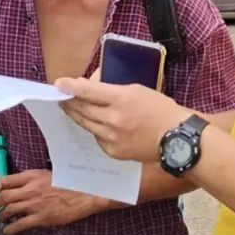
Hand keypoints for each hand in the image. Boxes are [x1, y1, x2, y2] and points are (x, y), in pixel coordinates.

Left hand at [0, 170, 98, 234]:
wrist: (85, 193)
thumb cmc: (69, 183)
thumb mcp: (48, 175)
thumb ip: (32, 180)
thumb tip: (18, 185)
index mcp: (32, 176)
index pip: (5, 180)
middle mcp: (30, 189)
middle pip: (2, 196)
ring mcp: (35, 204)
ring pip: (8, 210)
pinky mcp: (41, 218)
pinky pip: (19, 225)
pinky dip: (10, 229)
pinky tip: (6, 232)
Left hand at [54, 74, 187, 162]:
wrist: (175, 137)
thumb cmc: (159, 109)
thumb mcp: (137, 89)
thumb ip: (113, 88)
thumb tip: (92, 85)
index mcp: (121, 98)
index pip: (88, 91)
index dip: (71, 86)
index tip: (59, 83)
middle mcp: (113, 119)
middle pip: (83, 109)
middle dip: (69, 101)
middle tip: (61, 96)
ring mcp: (112, 137)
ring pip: (86, 124)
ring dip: (76, 115)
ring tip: (69, 108)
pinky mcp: (114, 151)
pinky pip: (97, 137)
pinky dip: (94, 129)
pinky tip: (93, 123)